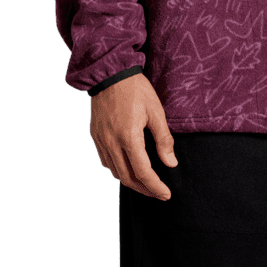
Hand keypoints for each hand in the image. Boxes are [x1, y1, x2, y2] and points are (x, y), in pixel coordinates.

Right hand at [89, 74, 177, 199]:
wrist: (108, 72)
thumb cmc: (135, 89)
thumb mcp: (156, 112)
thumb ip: (164, 140)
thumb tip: (171, 163)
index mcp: (128, 137)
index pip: (143, 173)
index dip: (156, 187)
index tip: (166, 195)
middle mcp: (111, 142)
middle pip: (128, 178)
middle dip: (145, 190)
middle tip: (159, 193)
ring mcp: (101, 140)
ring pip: (116, 173)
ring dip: (132, 182)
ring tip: (147, 184)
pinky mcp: (95, 137)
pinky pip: (106, 162)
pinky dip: (119, 171)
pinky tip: (129, 169)